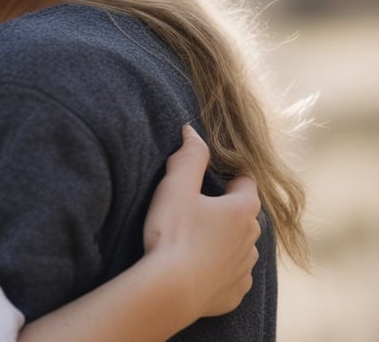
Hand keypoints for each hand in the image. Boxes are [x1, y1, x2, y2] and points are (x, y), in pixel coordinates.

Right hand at [143, 125, 261, 317]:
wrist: (170, 289)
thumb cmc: (173, 233)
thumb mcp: (176, 185)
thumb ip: (188, 155)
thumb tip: (192, 131)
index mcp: (243, 209)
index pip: (245, 182)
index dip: (227, 176)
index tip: (207, 177)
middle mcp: (252, 238)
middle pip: (242, 215)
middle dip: (224, 209)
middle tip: (193, 208)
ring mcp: (245, 268)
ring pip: (239, 246)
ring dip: (223, 240)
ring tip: (193, 240)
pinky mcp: (234, 293)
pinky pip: (231, 275)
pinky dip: (219, 269)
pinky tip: (197, 268)